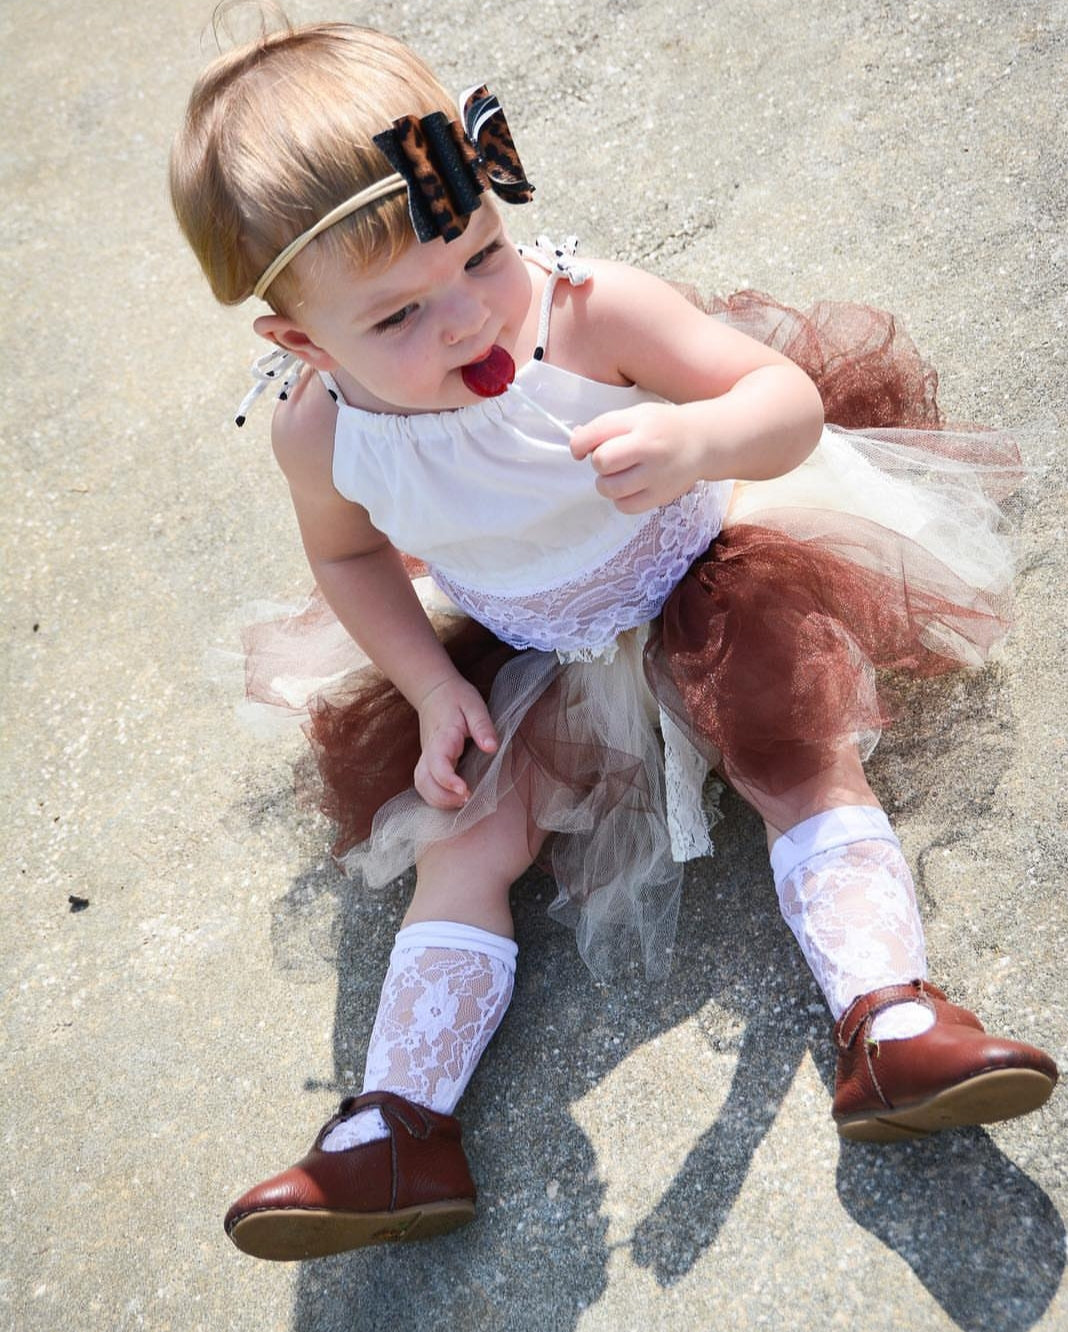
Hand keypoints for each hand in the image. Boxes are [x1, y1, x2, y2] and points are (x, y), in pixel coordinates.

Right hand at [414, 676, 498, 808]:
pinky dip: (437, 797)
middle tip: (468, 799)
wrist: (434, 691)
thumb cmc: (456, 697)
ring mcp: (426, 757)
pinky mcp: (428, 762)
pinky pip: (426, 784)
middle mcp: (429, 750)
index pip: (437, 763)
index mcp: (442, 737)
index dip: (447, 780)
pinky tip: (455, 798)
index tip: (465, 790)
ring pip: (422, 785)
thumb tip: (492, 748)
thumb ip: (483, 727)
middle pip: (424, 781)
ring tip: (462, 801)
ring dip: (438, 800)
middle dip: (443, 797)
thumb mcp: (474, 706)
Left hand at [569, 402, 703, 513]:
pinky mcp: (661, 496)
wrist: (703, 441)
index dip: (578, 444)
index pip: (595, 434)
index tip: (580, 449)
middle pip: (601, 462)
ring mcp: (657, 475)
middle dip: (598, 462)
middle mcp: (650, 448)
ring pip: (610, 488)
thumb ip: (605, 427)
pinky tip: (630, 487)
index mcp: (640, 423)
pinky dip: (621, 499)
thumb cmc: (662, 427)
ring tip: (620, 474)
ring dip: (606, 483)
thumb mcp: (636, 415)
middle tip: (611, 460)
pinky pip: (625, 506)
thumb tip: (576, 441)